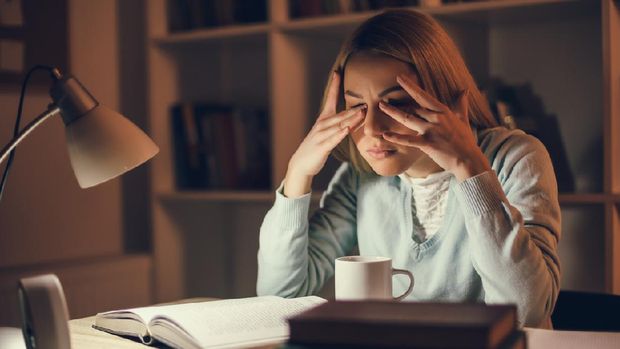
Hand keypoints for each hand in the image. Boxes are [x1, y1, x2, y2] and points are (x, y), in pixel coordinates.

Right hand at [284, 72, 365, 196]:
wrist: (301, 163)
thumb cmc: (316, 147)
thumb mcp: (327, 133)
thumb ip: (339, 125)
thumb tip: (354, 117)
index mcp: (323, 120)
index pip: (330, 100)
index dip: (334, 86)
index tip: (337, 72)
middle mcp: (322, 125)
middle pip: (340, 114)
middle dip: (353, 107)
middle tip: (367, 99)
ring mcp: (321, 136)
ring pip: (339, 125)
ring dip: (351, 118)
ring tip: (363, 112)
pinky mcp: (322, 147)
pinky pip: (333, 140)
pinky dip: (340, 134)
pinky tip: (347, 130)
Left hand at [378, 73, 490, 180]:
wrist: (468, 159)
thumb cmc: (465, 140)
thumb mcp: (463, 119)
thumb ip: (461, 104)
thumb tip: (465, 90)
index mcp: (443, 111)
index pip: (423, 96)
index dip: (410, 86)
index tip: (400, 78)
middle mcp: (436, 118)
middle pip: (413, 107)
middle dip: (397, 102)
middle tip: (383, 97)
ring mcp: (431, 131)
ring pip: (407, 119)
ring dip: (393, 112)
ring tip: (381, 106)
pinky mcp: (427, 144)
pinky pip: (408, 140)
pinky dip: (396, 137)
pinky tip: (385, 134)